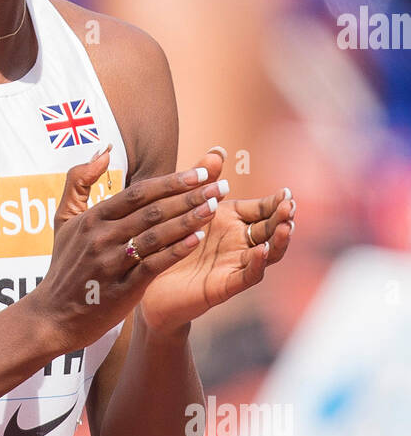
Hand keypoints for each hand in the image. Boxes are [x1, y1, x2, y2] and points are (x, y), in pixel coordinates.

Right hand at [26, 145, 230, 353]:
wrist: (52, 316)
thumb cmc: (63, 266)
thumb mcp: (63, 220)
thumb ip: (78, 181)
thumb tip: (103, 149)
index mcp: (91, 219)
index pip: (137, 193)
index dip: (170, 182)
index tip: (199, 172)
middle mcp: (101, 237)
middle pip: (152, 211)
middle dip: (189, 196)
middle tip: (219, 185)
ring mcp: (111, 263)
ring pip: (156, 236)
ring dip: (188, 220)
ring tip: (214, 207)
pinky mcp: (121, 289)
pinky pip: (153, 265)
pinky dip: (175, 251)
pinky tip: (197, 240)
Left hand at [140, 148, 295, 335]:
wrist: (146, 279)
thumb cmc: (167, 240)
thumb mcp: (185, 207)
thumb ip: (203, 180)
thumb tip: (218, 150)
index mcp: (233, 221)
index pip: (263, 209)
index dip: (276, 202)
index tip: (286, 192)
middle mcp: (239, 242)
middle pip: (270, 228)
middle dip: (283, 217)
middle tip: (290, 206)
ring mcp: (235, 264)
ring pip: (267, 253)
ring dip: (278, 240)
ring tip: (285, 226)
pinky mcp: (224, 285)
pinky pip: (246, 275)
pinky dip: (256, 264)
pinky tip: (261, 252)